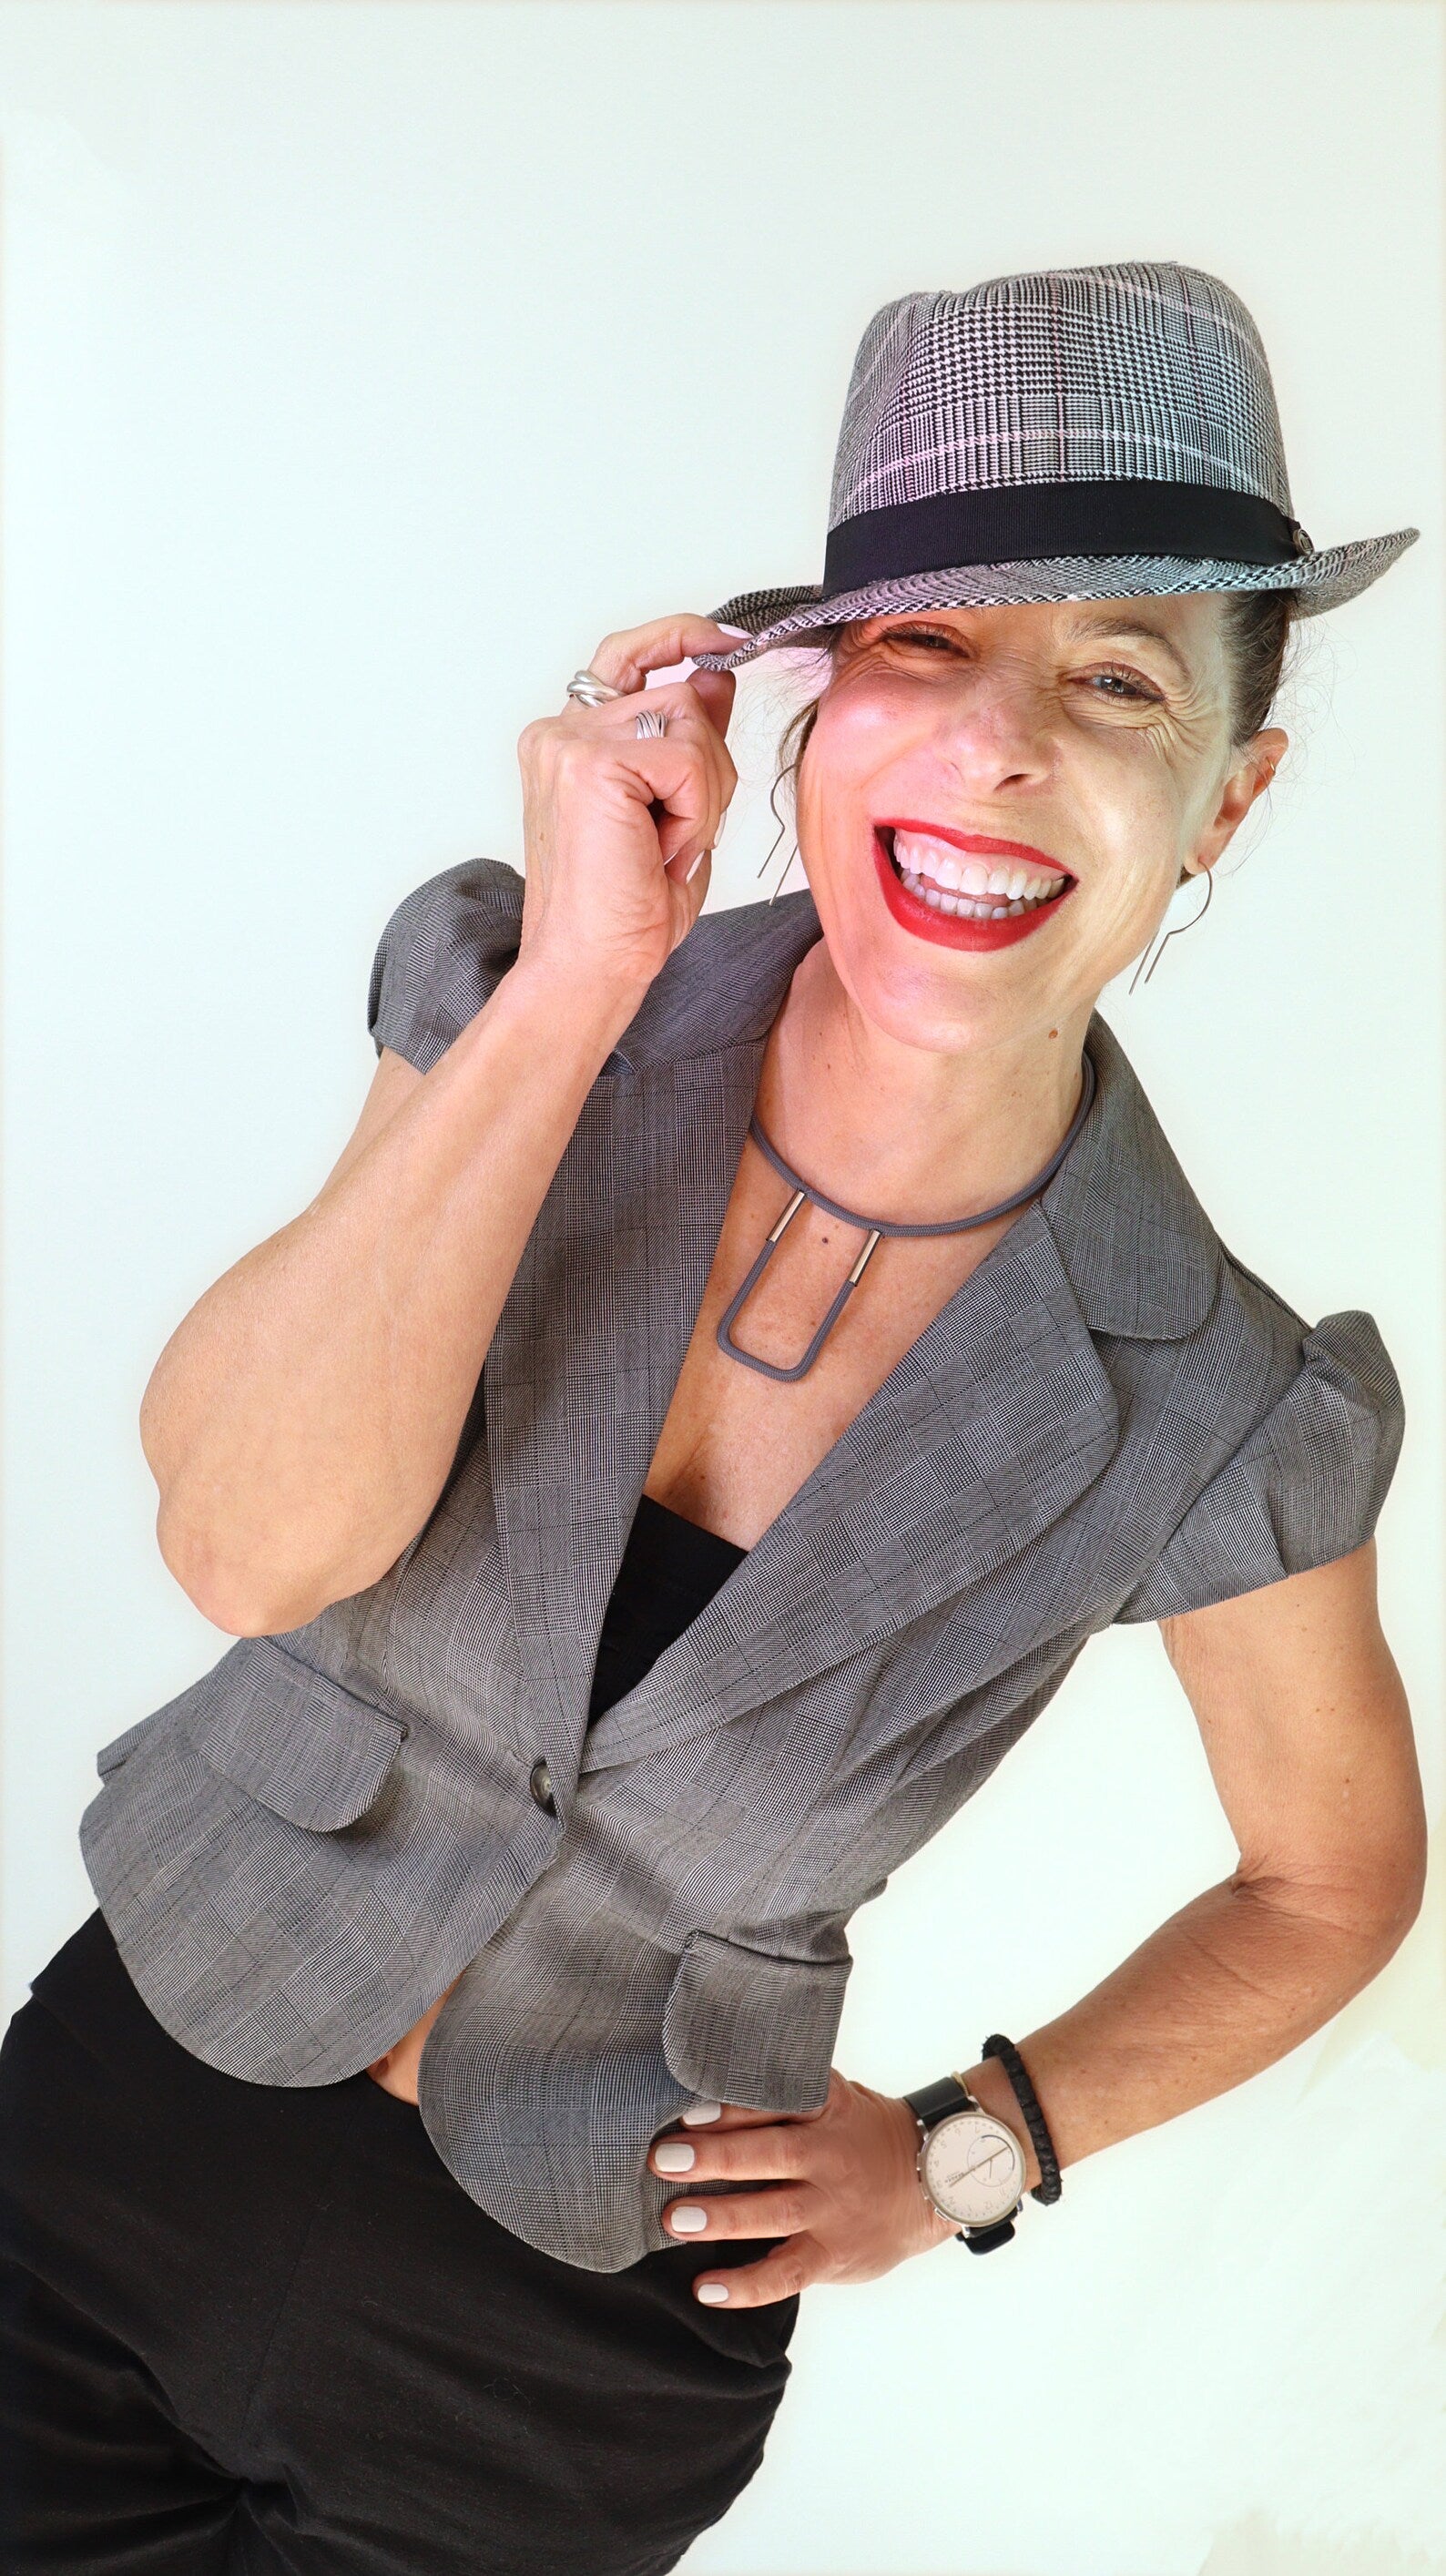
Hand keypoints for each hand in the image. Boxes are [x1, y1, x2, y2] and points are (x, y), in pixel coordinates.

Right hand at [514, 612, 743, 1005]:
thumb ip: (689, 740)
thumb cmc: (622, 910)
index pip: (628, 657)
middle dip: (707, 767)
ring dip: (702, 794)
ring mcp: (571, 740)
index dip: (681, 639)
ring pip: (690, 720)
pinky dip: (695, 811)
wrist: (589, 967)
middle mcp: (560, 731)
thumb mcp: (675, 811)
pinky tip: (661, 849)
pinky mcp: (592, 760)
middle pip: (679, 695)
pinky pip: (689, 758)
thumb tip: (716, 676)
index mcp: (569, 740)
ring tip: (664, 846)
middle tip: (679, 834)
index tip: (727, 643)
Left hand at [646, 2070, 961, 2308]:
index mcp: (828, 2110)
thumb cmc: (863, 2134)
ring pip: (774, 2214)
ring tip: (674, 2221)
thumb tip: (706, 2092)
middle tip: (663, 2160)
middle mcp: (829, 2158)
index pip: (779, 2102)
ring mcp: (833, 2210)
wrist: (932, 2182)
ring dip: (722, 2217)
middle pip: (770, 2155)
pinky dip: (746, 2285)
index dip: (733, 2107)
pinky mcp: (834, 2255)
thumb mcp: (836, 2099)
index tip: (688, 2111)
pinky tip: (706, 2289)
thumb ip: (785, 2095)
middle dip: (715, 2157)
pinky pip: (788, 2274)